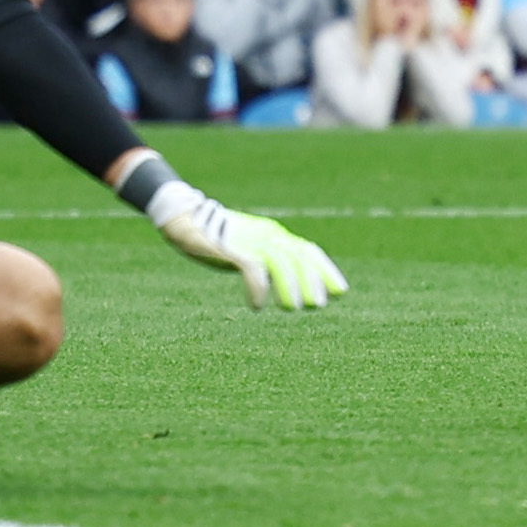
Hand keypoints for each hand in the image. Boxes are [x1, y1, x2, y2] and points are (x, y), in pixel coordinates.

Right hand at [148, 178, 346, 309]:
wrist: (185, 218)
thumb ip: (266, 261)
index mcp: (275, 235)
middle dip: (313, 280)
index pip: (308, 251)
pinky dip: (258, 287)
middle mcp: (268, 235)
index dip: (325, 270)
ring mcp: (250, 240)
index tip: (341, 292)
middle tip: (319, 305)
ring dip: (290, 286)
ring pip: (281, 261)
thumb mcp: (248, 247)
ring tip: (293, 308)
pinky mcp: (231, 249)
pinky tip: (257, 305)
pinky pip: (251, 267)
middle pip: (300, 255)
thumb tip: (281, 285)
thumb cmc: (218, 237)